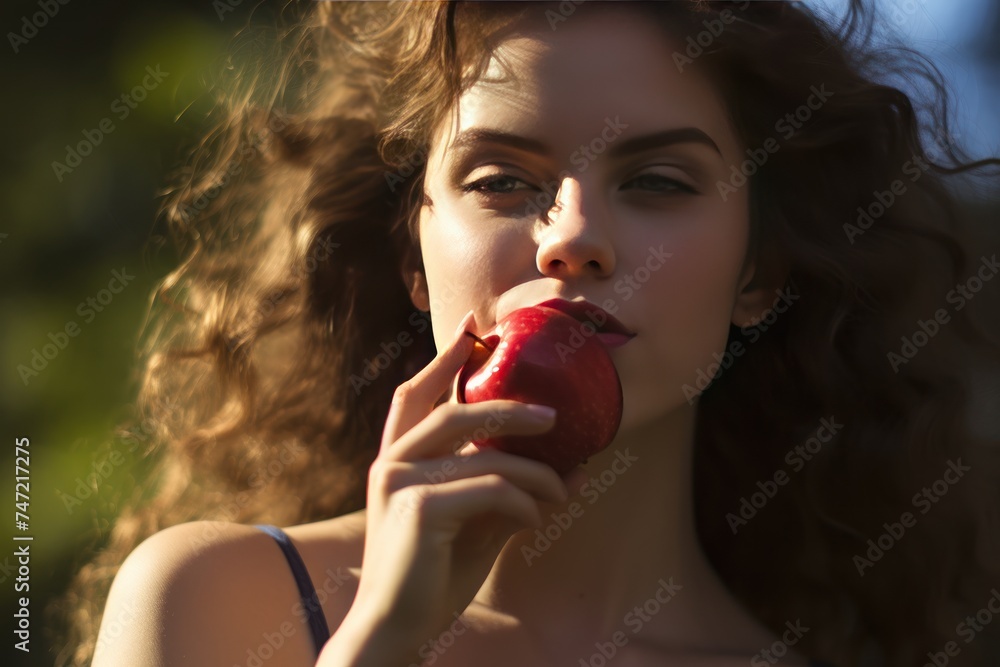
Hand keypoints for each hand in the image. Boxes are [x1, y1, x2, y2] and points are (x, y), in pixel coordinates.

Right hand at [329, 310, 571, 664]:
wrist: (395, 629)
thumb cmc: (431, 576)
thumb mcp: (474, 525)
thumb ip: (510, 492)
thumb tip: (572, 471)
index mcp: (396, 459)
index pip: (415, 395)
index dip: (442, 357)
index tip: (473, 327)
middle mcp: (392, 462)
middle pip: (456, 411)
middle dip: (509, 407)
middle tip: (554, 415)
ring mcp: (401, 483)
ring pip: (485, 454)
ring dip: (535, 472)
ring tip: (564, 488)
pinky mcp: (420, 508)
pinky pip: (491, 489)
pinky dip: (524, 503)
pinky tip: (535, 521)